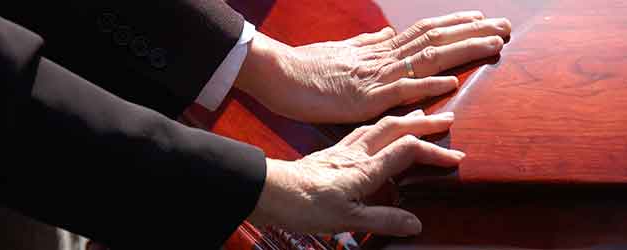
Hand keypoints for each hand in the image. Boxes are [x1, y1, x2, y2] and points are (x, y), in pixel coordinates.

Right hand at [236, 11, 510, 122]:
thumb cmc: (307, 67)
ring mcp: (375, 75)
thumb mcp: (343, 52)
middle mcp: (382, 56)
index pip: (425, 31)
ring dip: (462, 50)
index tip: (484, 19)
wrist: (279, 74)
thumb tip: (386, 33)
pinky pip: (399, 90)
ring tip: (494, 43)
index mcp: (379, 48)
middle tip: (505, 26)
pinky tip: (451, 82)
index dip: (457, 24)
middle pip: (434, 38)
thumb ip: (368, 45)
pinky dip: (426, 85)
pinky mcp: (364, 97)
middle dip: (472, 31)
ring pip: (426, 58)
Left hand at [247, 110, 464, 235]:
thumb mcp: (346, 220)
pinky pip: (363, 130)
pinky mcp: (332, 150)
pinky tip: (379, 129)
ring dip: (404, 119)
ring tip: (420, 115)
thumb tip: (415, 224)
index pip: (407, 150)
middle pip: (396, 128)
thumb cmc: (304, 205)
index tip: (455, 158)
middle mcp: (357, 152)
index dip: (433, 151)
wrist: (270, 191)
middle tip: (448, 119)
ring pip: (380, 125)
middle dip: (425, 122)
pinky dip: (381, 125)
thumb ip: (383, 219)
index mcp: (365, 168)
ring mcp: (343, 148)